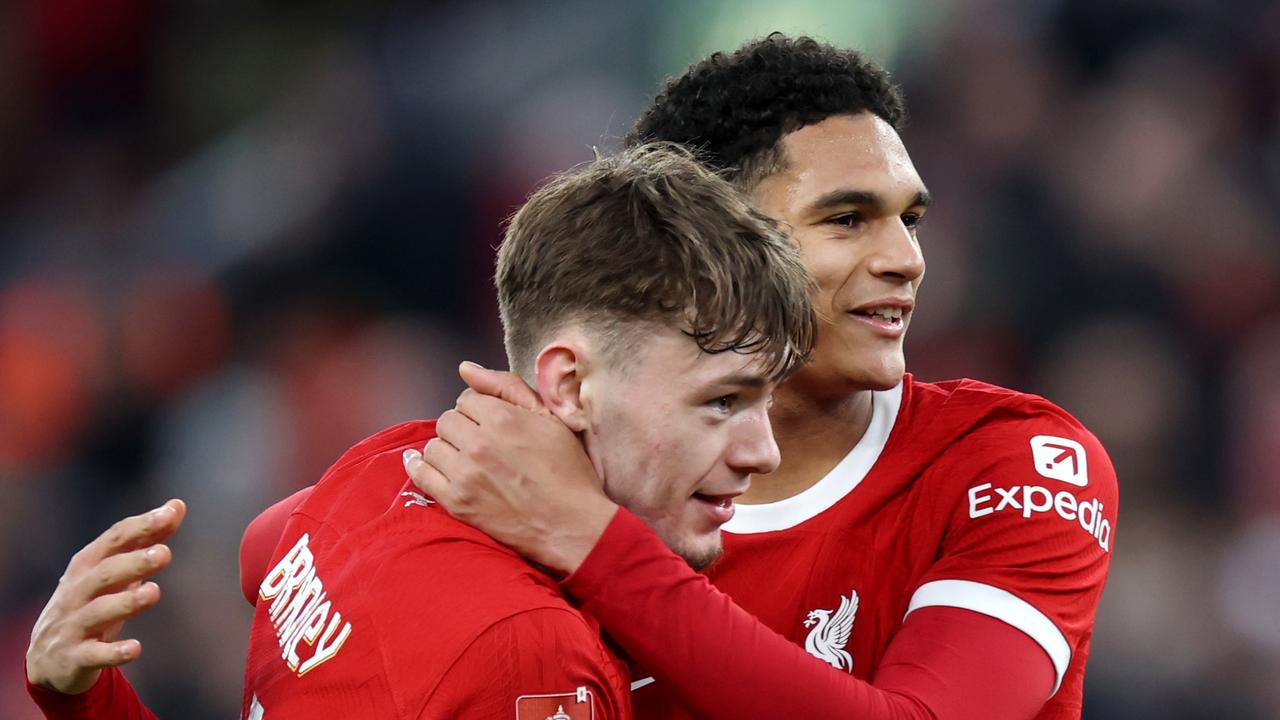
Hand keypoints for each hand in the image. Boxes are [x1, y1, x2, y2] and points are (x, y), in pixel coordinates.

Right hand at [26, 499, 186, 694]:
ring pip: (98, 611)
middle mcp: (77, 592)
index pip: (114, 540)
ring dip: (126, 602)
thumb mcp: (114, 572)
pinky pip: (94, 654)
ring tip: (154, 592)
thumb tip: (177, 506)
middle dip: (134, 562)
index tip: (170, 514)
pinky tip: (135, 648)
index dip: (141, 526)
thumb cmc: (90, 604)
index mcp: (87, 566)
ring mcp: (73, 625)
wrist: (47, 660)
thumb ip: (145, 540)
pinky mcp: (75, 657)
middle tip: (165, 554)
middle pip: (105, 573)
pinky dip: (113, 652)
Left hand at [404, 362, 616, 573]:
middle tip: (480, 443)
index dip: (479, 409)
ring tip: (466, 459)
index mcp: (502, 417)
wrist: (571, 524)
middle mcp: (479, 443)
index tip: (491, 423)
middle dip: (461, 428)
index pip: (467, 399)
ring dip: (446, 449)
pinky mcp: (457, 502)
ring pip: (433, 446)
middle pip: (447, 420)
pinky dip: (419, 466)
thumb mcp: (550, 419)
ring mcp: (465, 474)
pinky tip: (422, 463)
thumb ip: (507, 387)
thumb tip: (465, 369)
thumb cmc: (567, 470)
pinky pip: (421, 475)